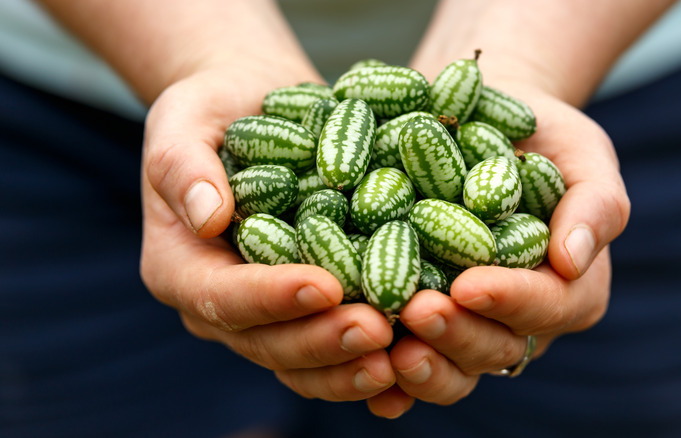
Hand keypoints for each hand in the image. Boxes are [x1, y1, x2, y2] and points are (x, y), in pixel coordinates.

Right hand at [139, 64, 396, 401]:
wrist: (254, 110)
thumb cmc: (214, 108)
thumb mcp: (185, 119)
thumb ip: (184, 166)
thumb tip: (209, 215)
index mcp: (181, 267)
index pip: (222, 296)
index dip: (272, 298)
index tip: (326, 286)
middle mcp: (222, 306)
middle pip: (269, 342)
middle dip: (324, 340)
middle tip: (379, 331)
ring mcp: (269, 314)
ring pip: (306, 361)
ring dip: (353, 364)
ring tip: (404, 355)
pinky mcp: (310, 310)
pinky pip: (337, 349)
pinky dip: (372, 358)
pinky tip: (416, 358)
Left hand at [366, 88, 629, 417]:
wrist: (478, 125)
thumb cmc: (539, 136)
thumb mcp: (581, 153)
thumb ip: (594, 204)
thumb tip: (571, 260)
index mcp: (568, 288)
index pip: (547, 305)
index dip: (511, 300)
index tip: (470, 285)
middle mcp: (519, 320)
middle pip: (495, 346)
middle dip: (456, 334)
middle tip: (415, 311)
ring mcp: (469, 328)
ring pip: (452, 368)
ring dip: (421, 366)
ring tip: (383, 346)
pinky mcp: (425, 326)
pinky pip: (409, 364)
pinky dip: (389, 379)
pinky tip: (365, 371)